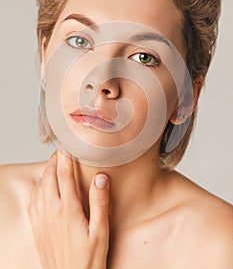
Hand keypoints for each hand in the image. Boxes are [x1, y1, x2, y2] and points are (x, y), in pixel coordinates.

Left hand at [28, 151, 109, 268]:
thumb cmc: (88, 259)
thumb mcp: (100, 231)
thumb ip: (100, 203)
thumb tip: (100, 177)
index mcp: (68, 209)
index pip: (64, 175)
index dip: (65, 157)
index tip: (67, 145)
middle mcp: (52, 211)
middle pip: (49, 177)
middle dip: (54, 161)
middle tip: (61, 152)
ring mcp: (42, 220)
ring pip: (39, 187)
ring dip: (45, 172)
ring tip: (52, 165)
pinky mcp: (38, 228)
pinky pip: (33, 202)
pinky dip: (36, 188)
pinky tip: (40, 187)